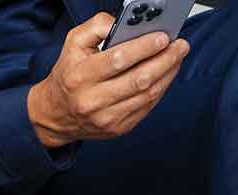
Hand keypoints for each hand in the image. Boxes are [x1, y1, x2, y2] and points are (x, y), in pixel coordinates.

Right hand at [28, 13, 190, 147]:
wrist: (57, 113)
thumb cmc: (69, 73)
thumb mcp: (73, 43)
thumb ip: (97, 27)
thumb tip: (125, 23)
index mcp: (80, 75)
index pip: (117, 60)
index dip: (143, 48)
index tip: (162, 37)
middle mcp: (92, 99)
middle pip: (139, 80)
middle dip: (165, 60)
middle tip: (180, 46)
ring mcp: (108, 117)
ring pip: (148, 95)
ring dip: (168, 73)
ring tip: (177, 56)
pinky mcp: (120, 128)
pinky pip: (148, 106)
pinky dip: (162, 88)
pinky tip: (167, 74)